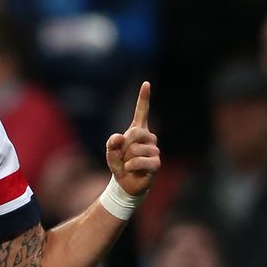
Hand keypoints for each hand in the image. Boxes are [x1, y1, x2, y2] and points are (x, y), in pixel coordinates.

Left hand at [106, 82, 160, 196]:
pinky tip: (131, 169)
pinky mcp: (156, 163)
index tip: (146, 83)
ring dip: (127, 158)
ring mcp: (154, 150)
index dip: (144, 97)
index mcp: (137, 131)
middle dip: (125, 145)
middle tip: (124, 155)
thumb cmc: (119, 163)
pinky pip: (141, 161)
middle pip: (135, 132)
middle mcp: (149, 137)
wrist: (125, 183)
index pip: (142, 111)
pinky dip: (131, 166)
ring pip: (137, 149)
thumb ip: (112, 142)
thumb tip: (121, 137)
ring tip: (129, 164)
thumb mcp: (110, 152)